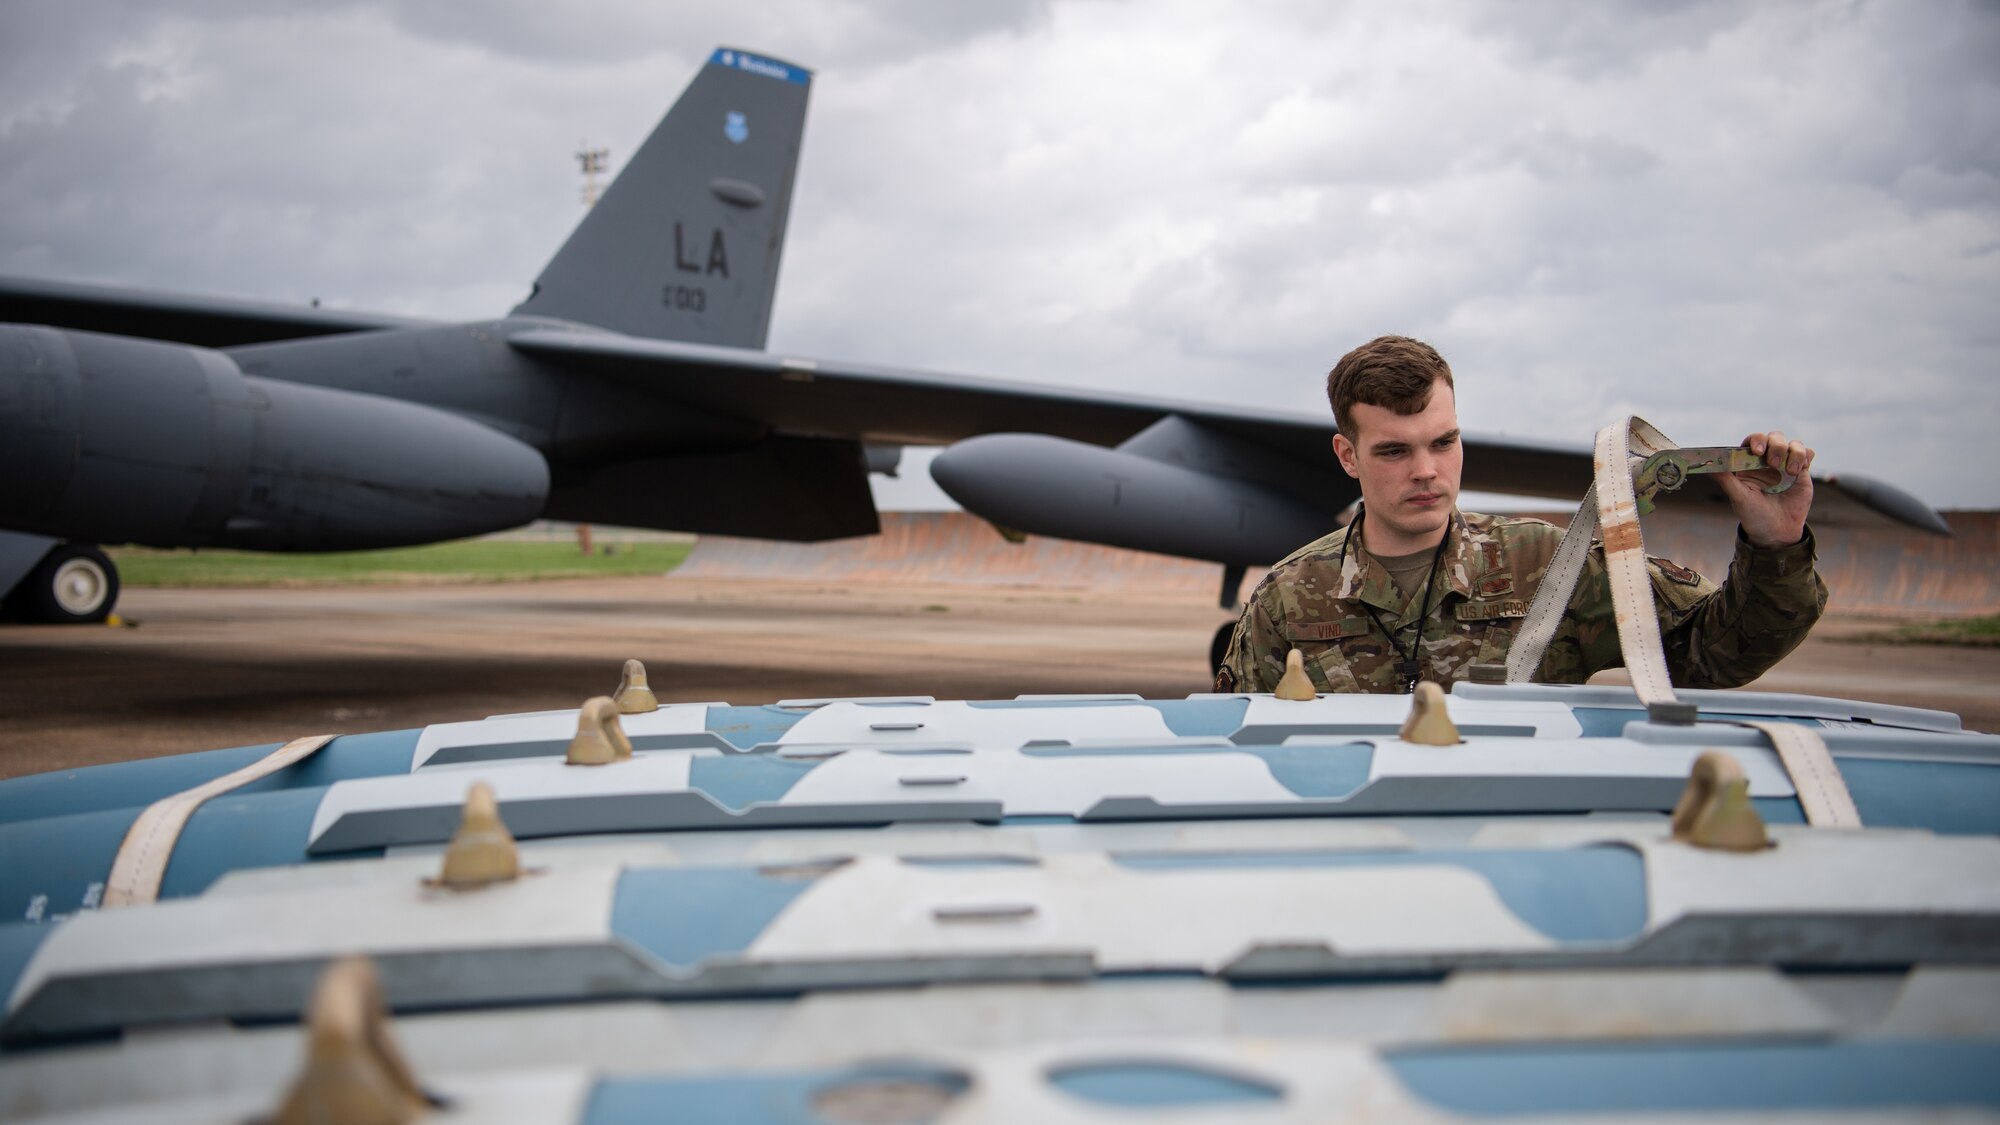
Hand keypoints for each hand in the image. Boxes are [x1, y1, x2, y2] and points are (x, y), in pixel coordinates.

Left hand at [1715, 430, 1813, 548]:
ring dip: (1793, 453)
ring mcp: (1785, 465)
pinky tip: (1800, 470)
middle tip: (1773, 463)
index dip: (1756, 440)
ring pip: (1793, 444)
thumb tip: (1708, 465)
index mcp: (1749, 464)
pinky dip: (1805, 456)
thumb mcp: (1739, 499)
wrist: (1777, 532)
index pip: (1752, 441)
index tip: (1757, 451)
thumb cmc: (1754, 515)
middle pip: (1774, 437)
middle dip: (1775, 445)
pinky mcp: (1801, 471)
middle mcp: (1767, 461)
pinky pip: (1807, 453)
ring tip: (1791, 472)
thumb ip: (1726, 481)